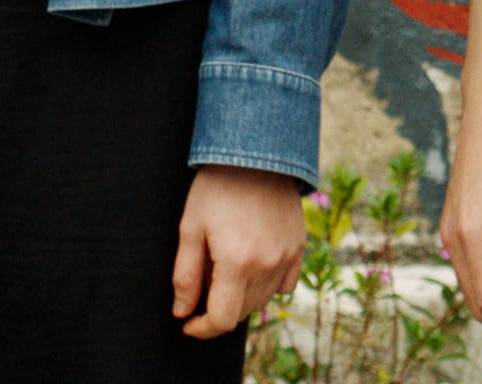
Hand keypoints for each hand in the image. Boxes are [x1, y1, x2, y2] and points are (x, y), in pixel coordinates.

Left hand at [172, 164, 304, 338]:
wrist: (256, 151)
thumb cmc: (216, 186)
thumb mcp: (191, 227)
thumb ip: (185, 275)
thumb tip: (182, 312)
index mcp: (236, 262)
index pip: (222, 320)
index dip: (202, 328)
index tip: (188, 323)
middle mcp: (267, 264)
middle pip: (242, 312)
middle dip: (219, 309)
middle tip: (203, 284)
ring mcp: (287, 256)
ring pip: (263, 300)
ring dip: (242, 297)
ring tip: (225, 268)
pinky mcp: (299, 245)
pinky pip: (285, 284)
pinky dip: (268, 285)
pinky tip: (252, 265)